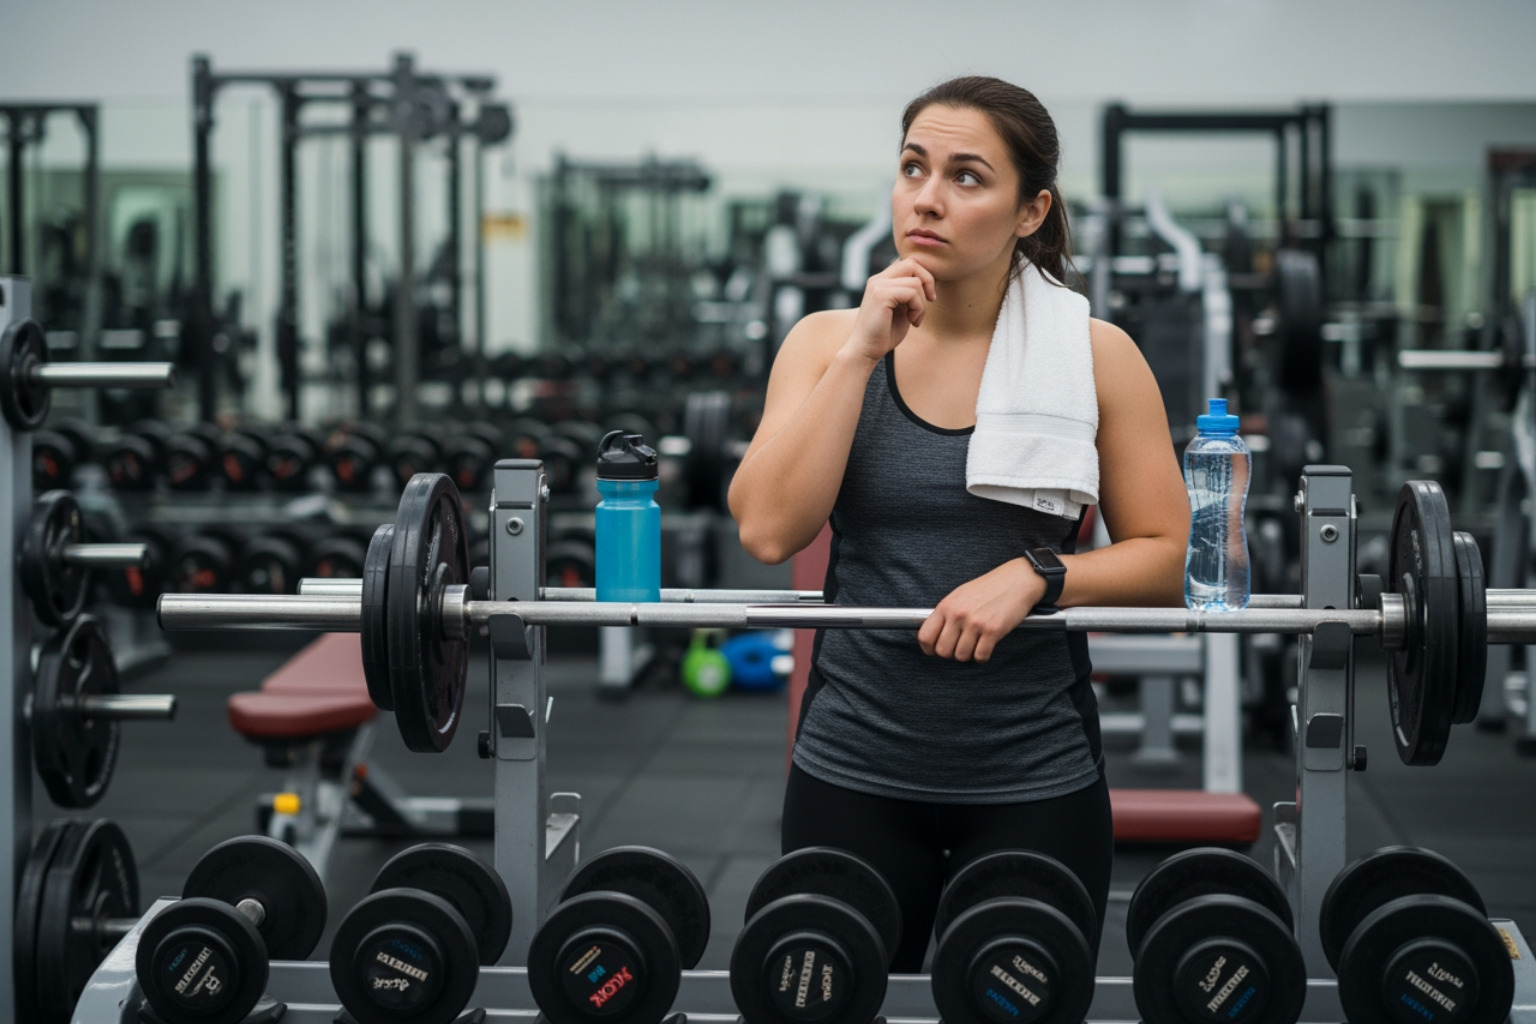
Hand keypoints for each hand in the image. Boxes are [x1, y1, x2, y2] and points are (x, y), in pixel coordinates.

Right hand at [842, 258, 937, 363]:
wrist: (866, 351)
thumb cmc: (884, 334)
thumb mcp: (902, 309)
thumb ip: (909, 293)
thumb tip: (927, 280)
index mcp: (882, 281)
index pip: (909, 264)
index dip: (924, 277)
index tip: (929, 298)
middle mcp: (878, 279)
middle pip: (912, 263)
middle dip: (928, 281)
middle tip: (930, 301)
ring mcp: (878, 285)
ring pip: (915, 281)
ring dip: (922, 303)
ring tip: (915, 319)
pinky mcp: (880, 295)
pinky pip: (911, 293)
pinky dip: (918, 308)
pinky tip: (912, 322)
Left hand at [917, 559, 1046, 662]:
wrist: (1016, 580)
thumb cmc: (989, 588)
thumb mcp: (959, 595)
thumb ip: (946, 614)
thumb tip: (934, 636)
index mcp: (946, 605)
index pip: (925, 636)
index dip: (928, 648)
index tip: (935, 650)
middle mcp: (958, 614)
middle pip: (942, 651)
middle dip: (950, 654)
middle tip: (959, 647)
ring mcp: (975, 623)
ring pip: (961, 656)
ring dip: (968, 654)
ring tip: (975, 643)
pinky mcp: (993, 630)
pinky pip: (980, 656)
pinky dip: (982, 656)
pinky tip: (986, 646)